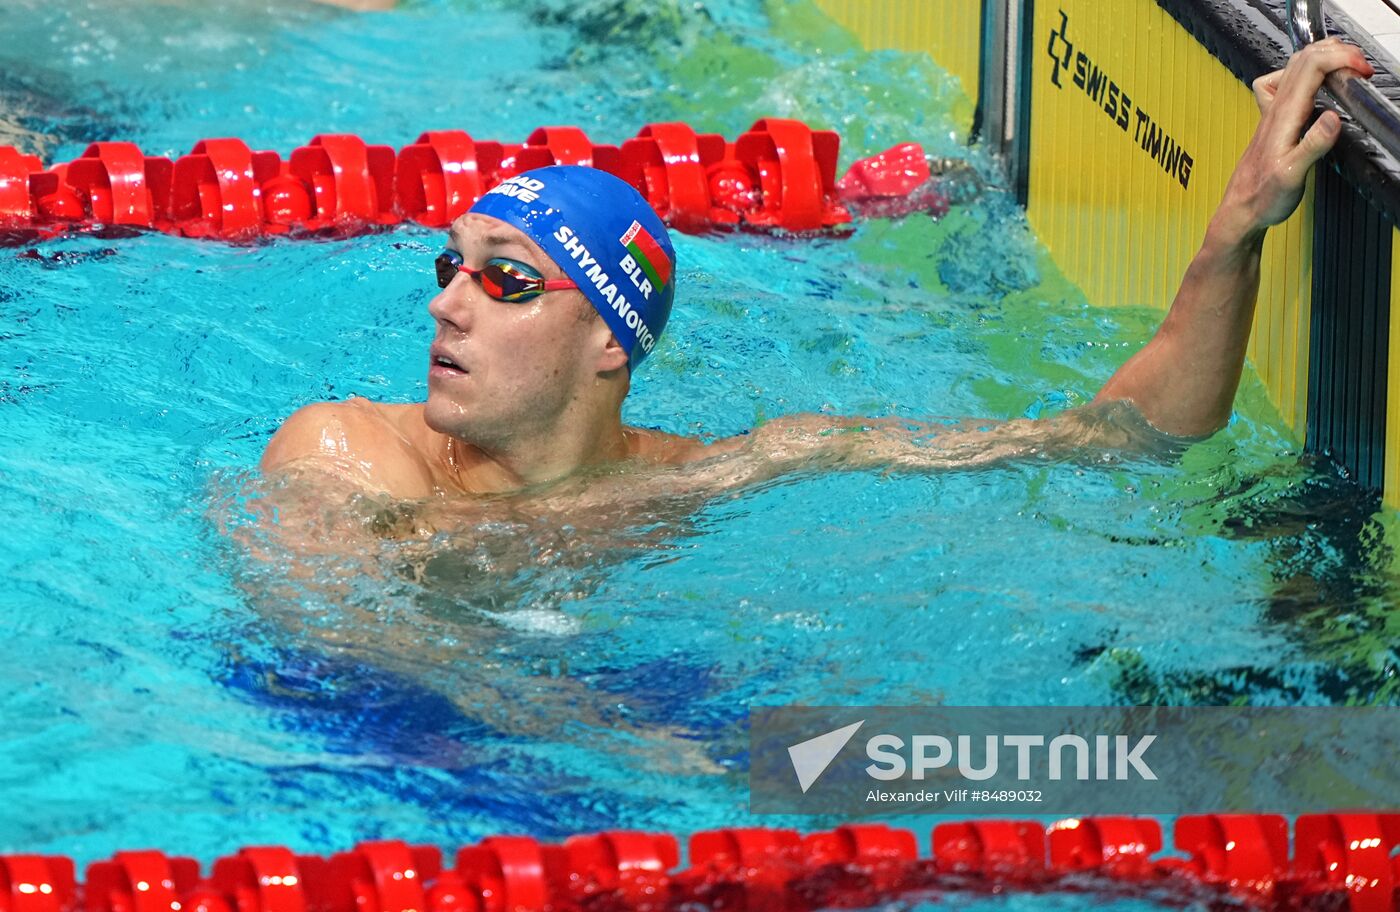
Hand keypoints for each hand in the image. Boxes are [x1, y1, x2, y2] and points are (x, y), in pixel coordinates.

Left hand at [1216, 37, 1372, 239]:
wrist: (1240, 210)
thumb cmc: (1263, 197)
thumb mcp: (1293, 175)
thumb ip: (1313, 145)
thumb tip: (1333, 118)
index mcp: (1284, 116)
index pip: (1312, 66)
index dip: (1341, 58)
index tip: (1362, 71)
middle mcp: (1276, 110)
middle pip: (1304, 58)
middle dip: (1338, 53)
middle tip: (1361, 69)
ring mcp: (1272, 113)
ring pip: (1295, 67)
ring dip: (1324, 57)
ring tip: (1347, 68)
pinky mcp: (1273, 120)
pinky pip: (1283, 83)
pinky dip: (1302, 73)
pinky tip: (1311, 84)